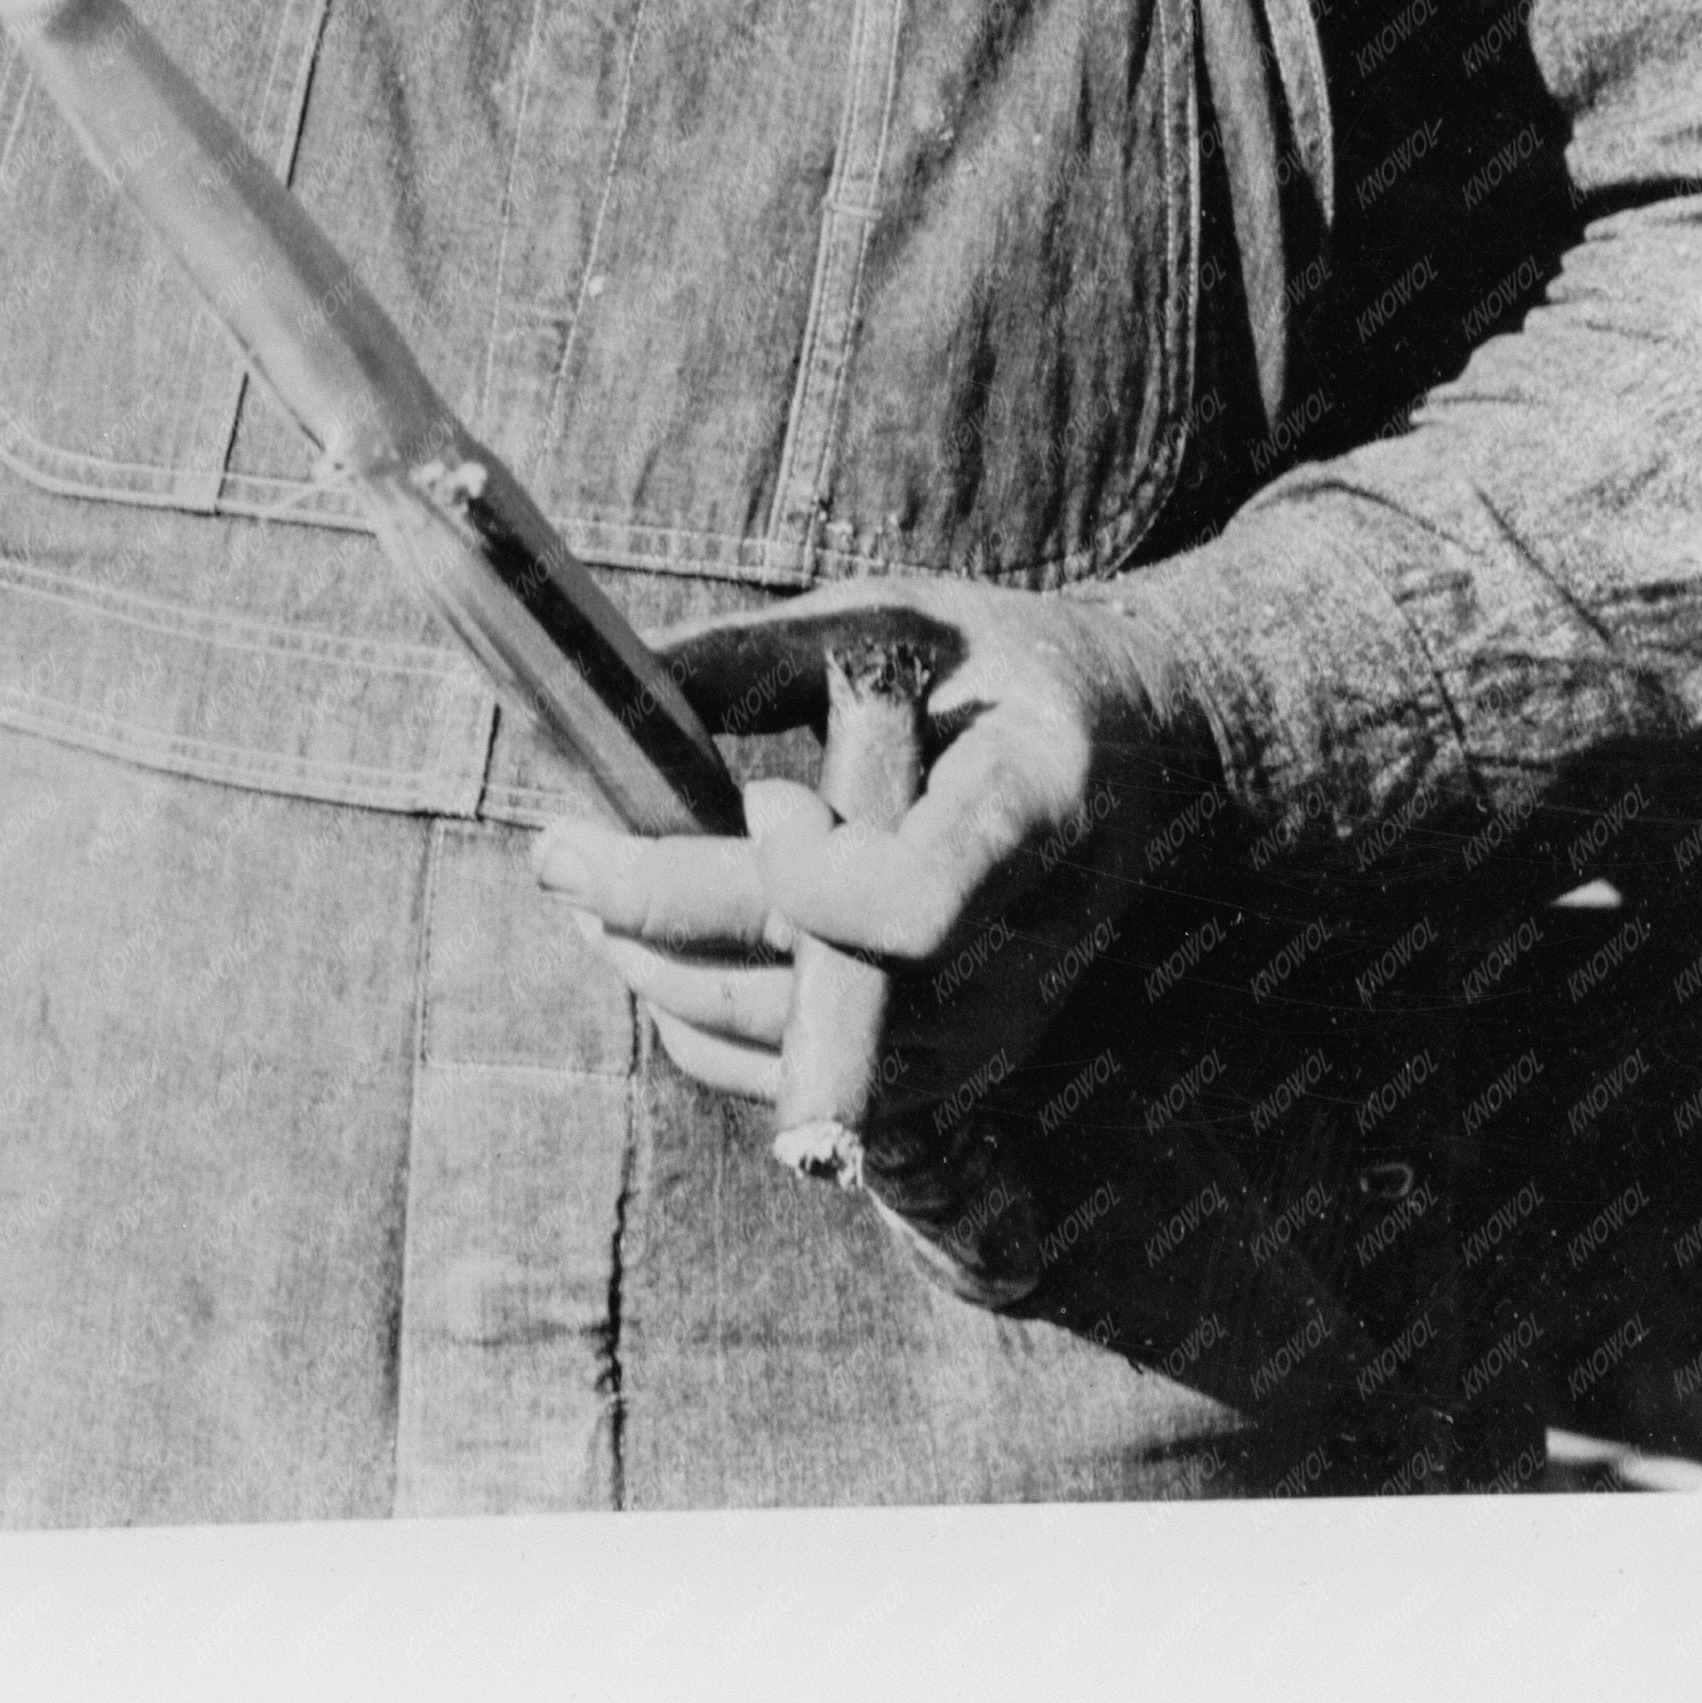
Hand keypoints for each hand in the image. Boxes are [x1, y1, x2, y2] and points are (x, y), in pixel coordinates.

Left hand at [531, 577, 1221, 1292]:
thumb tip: (607, 679)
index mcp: (1034, 814)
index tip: (767, 800)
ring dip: (660, 971)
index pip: (912, 907)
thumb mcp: (908, 621)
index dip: (816, 875)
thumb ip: (760, 656)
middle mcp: (1022, 953)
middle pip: (815, 980)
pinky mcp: (952, 1073)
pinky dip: (702, 1022)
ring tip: (585, 890)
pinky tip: (649, 947)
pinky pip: (797, 1081)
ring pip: (785, 1049)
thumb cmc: (1008, 669)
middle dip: (661, 913)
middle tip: (557, 850)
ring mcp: (988, 1033)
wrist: (1144, 759)